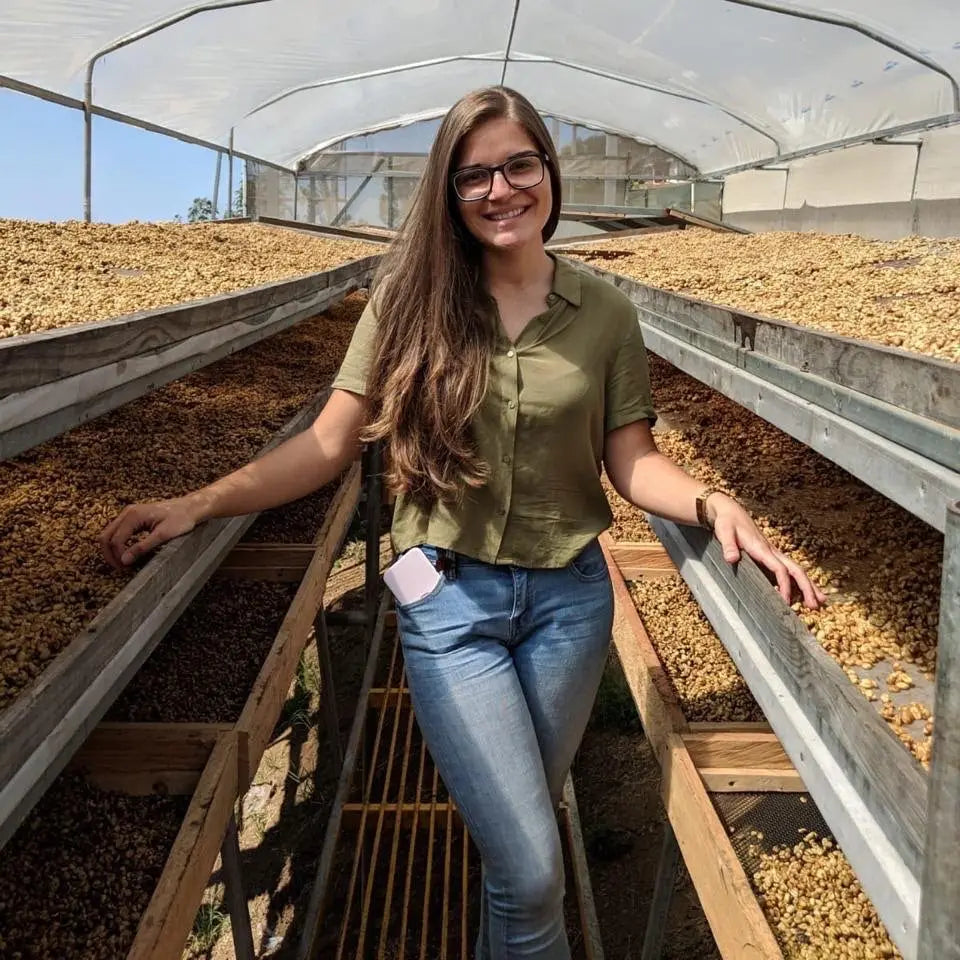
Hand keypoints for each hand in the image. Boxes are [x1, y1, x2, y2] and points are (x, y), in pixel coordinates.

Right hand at [99, 496, 203, 569]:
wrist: (189, 508)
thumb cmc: (181, 519)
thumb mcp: (163, 535)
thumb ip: (142, 547)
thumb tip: (124, 560)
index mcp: (133, 515)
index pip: (115, 540)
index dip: (118, 556)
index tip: (126, 568)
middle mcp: (127, 512)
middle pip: (106, 536)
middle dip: (110, 554)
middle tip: (121, 568)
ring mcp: (128, 514)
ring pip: (110, 534)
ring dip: (112, 550)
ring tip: (123, 563)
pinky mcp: (132, 517)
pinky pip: (117, 532)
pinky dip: (118, 544)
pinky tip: (127, 553)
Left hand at [707, 494, 825, 609]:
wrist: (731, 511)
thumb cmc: (727, 522)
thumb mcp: (724, 531)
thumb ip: (728, 546)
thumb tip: (731, 559)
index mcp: (762, 549)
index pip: (780, 569)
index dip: (785, 585)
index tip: (785, 601)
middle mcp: (771, 551)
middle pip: (796, 570)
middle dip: (807, 587)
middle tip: (815, 606)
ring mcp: (772, 554)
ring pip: (795, 570)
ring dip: (808, 585)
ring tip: (819, 602)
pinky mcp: (769, 556)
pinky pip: (788, 570)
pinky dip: (798, 582)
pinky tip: (801, 593)